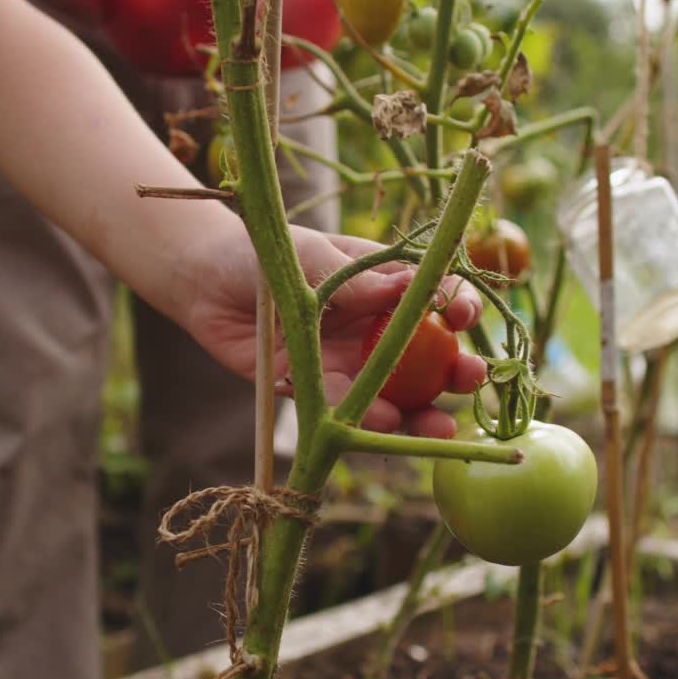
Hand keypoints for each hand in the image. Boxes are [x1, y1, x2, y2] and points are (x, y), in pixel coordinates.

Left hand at [184, 224, 486, 438]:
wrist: (206, 281)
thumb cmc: (265, 254)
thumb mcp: (313, 256)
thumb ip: (356, 278)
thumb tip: (407, 286)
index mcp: (383, 284)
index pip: (435, 296)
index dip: (457, 305)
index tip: (463, 314)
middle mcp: (374, 328)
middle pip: (429, 355)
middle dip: (457, 368)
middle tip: (471, 375)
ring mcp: (349, 361)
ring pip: (397, 394)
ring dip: (423, 411)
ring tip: (442, 424)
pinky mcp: (316, 389)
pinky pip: (347, 409)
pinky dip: (367, 419)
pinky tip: (384, 421)